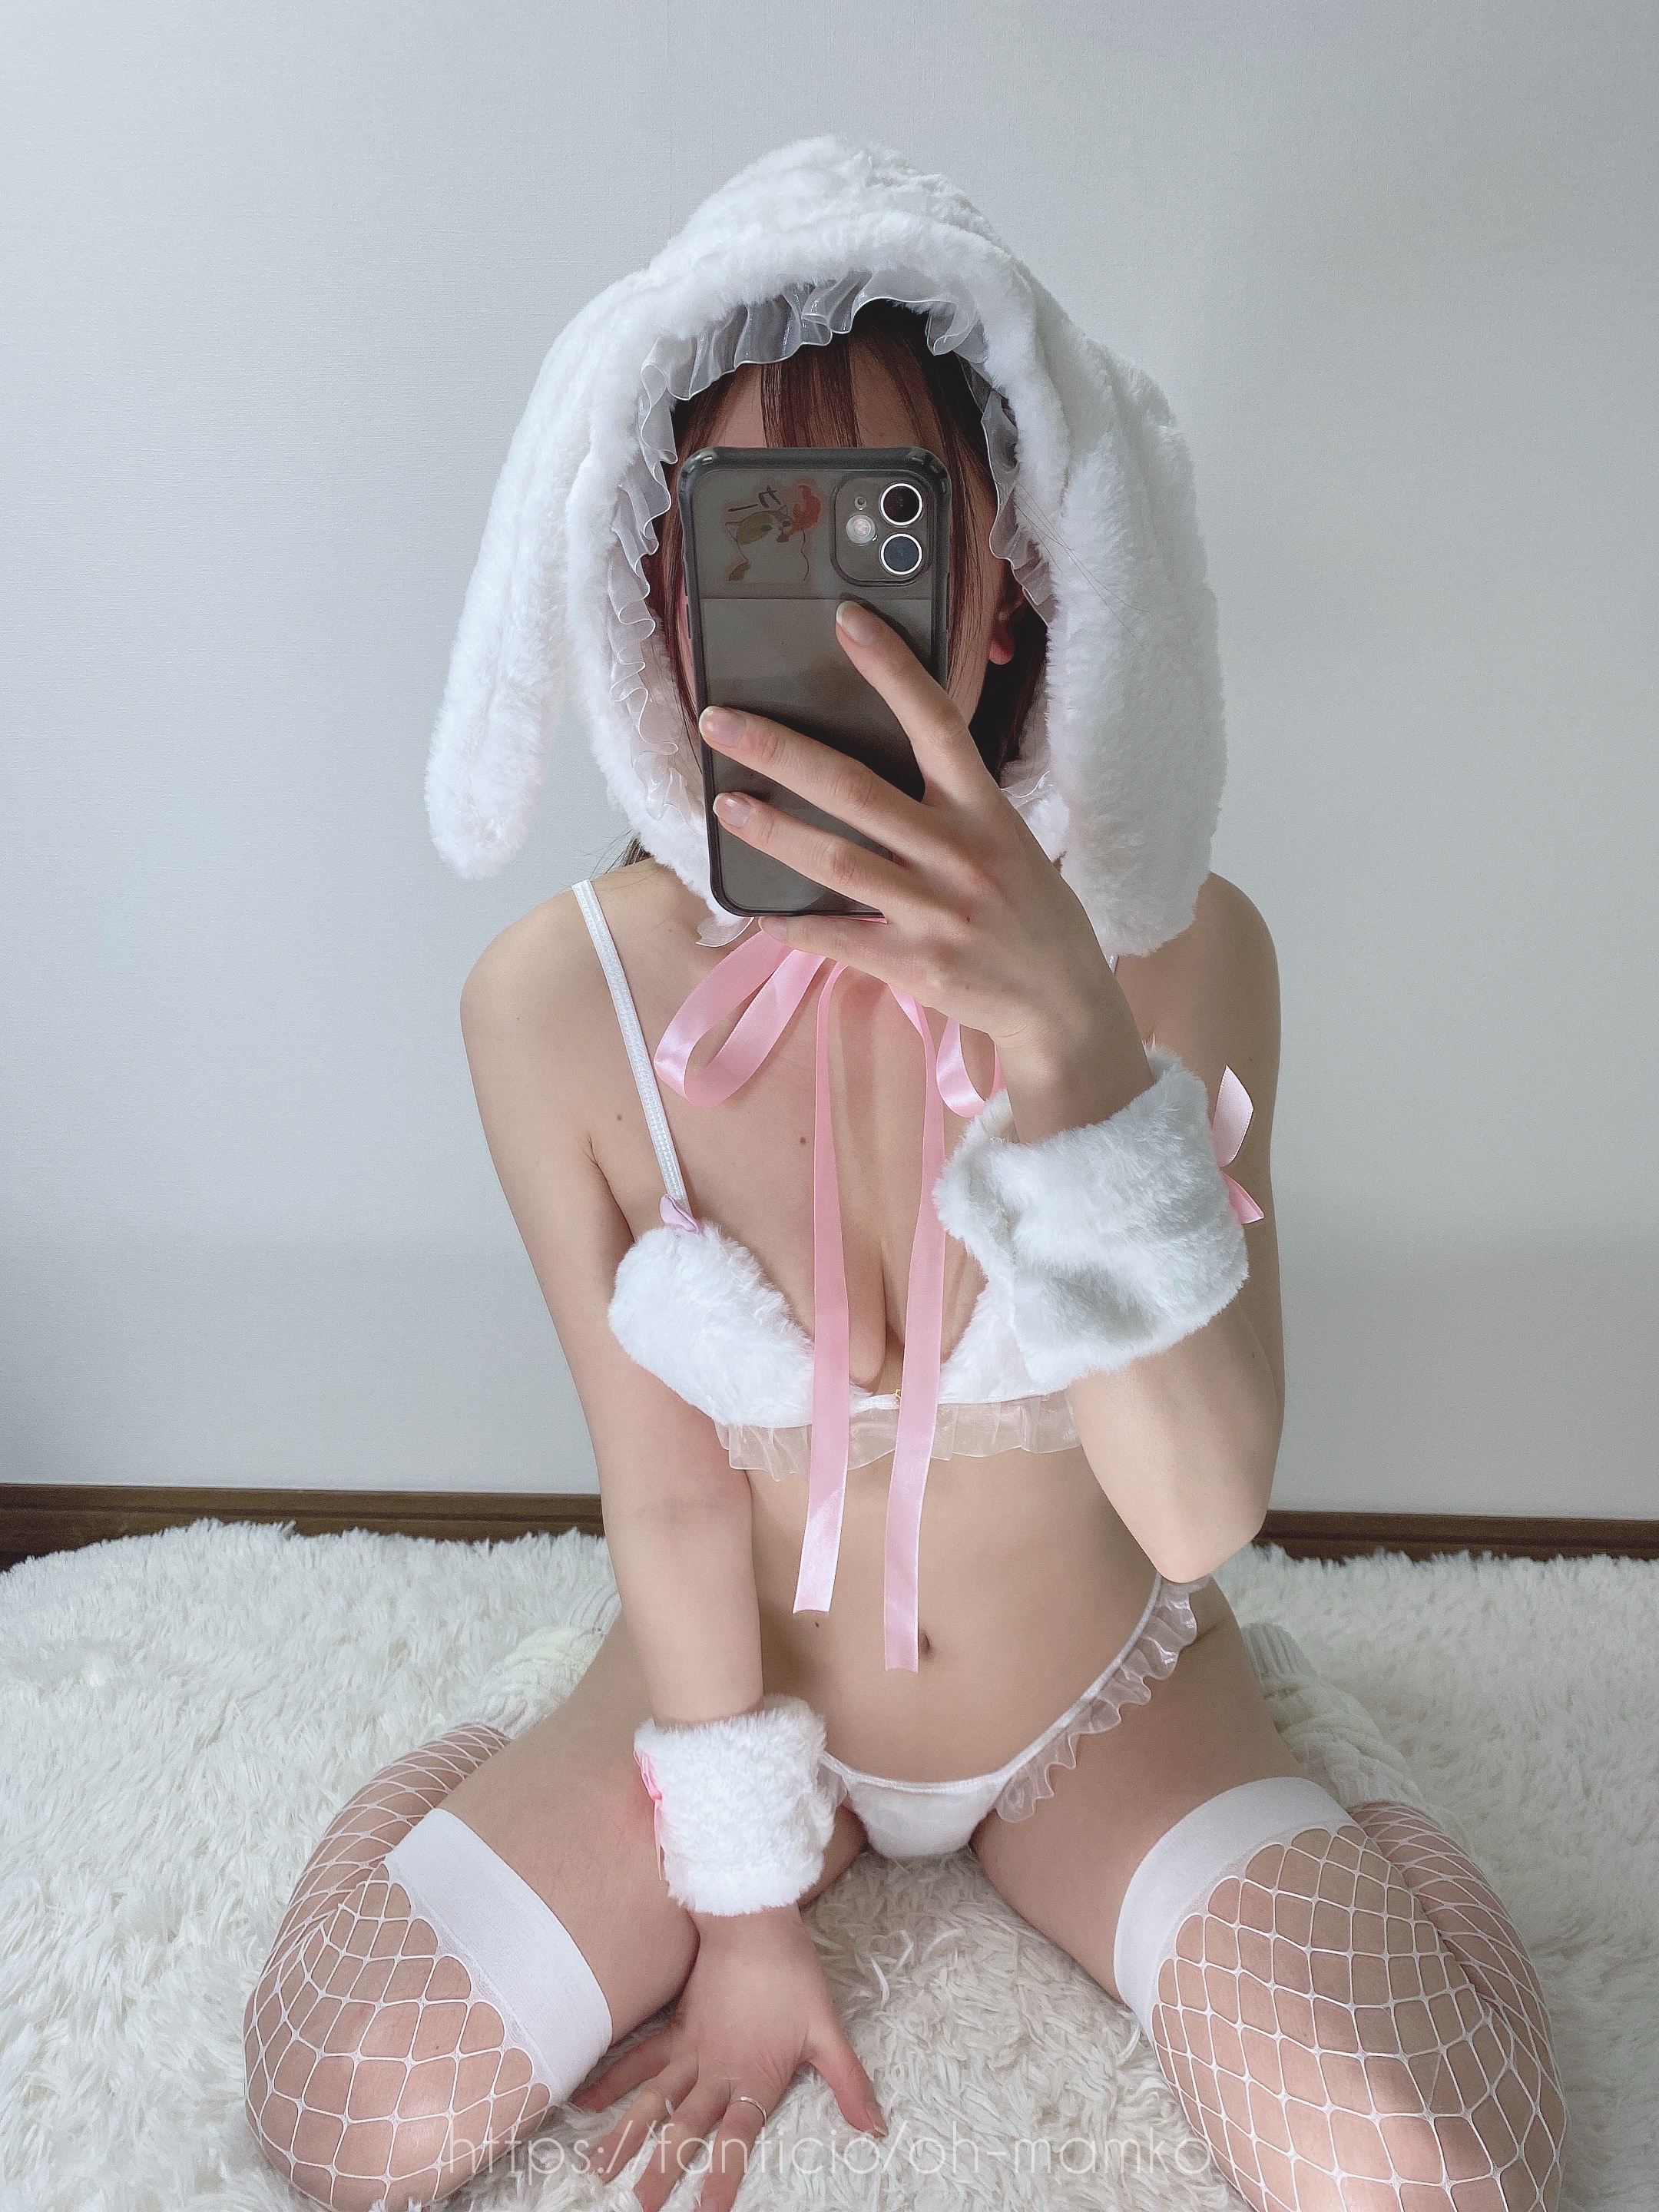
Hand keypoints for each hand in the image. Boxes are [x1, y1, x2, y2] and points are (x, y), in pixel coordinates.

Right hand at [570, 1903, 884, 2211]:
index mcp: (754, 2078)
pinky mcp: (676, 2029)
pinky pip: (638, 2059)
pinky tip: (585, 2102)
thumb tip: (874, 2127)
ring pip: (653, 2101)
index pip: (736, 2140)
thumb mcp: (827, 2031)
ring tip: (599, 2168)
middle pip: (685, 2129)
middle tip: (640, 2206)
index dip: (721, 2178)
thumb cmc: (794, 1974)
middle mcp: (716, 2071)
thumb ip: (848, 2083)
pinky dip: (611, 2079)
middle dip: (661, 2170)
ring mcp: (690, 2051)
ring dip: (627, 2135)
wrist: (754, 1920)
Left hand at [700, 599, 1150, 1135]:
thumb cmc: (1031, 915)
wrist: (1065, 1006)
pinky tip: (755, 908)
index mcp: (986, 813)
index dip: (893, 670)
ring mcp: (938, 913)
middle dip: (783, 752)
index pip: (938, 724)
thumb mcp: (1009, 844)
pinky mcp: (918, 967)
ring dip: (774, 832)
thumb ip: (952, 807)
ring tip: (724, 806)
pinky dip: (794, 925)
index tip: (846, 621)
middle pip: (858, 791)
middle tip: (720, 721)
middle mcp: (961, 856)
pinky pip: (841, 940)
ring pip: (840, 863)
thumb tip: (873, 766)